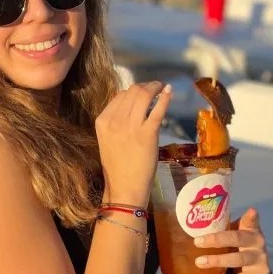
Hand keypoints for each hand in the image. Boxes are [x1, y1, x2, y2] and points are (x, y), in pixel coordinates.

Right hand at [95, 81, 171, 203]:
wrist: (125, 188)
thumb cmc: (117, 167)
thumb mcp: (108, 139)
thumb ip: (116, 121)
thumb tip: (132, 104)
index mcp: (102, 121)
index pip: (119, 95)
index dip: (133, 91)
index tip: (142, 93)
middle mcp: (115, 120)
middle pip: (132, 91)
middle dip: (145, 86)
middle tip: (155, 87)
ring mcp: (132, 125)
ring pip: (144, 95)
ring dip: (155, 87)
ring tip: (162, 87)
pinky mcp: (148, 132)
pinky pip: (158, 108)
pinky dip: (165, 97)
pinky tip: (169, 92)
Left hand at [192, 207, 270, 273]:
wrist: (260, 270)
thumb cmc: (243, 247)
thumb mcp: (239, 235)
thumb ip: (225, 227)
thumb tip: (198, 219)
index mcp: (252, 231)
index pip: (251, 222)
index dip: (250, 217)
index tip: (251, 211)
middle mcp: (257, 243)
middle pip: (238, 239)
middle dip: (217, 240)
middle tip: (197, 242)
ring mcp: (258, 260)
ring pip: (238, 259)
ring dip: (217, 260)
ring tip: (199, 262)